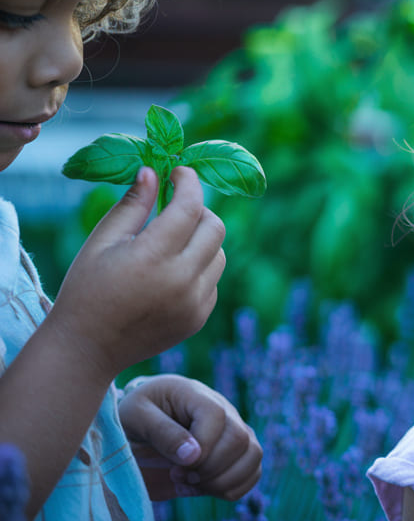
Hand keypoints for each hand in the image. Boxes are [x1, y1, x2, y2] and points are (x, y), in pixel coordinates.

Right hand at [46, 167, 224, 379]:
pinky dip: (199, 268)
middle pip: (215, 228)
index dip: (189, 183)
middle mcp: (182, 281)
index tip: (180, 172)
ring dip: (201, 240)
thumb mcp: (102, 241)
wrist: (87, 348)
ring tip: (169, 243)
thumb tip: (153, 172)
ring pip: (219, 255)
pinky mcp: (199, 318)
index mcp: (154, 257)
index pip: (190, 207)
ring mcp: (195, 303)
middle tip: (175, 208)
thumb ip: (132, 205)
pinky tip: (169, 273)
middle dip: (199, 210)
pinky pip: (212, 281)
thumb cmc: (87, 288)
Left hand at [119, 374, 261, 501]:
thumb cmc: (133, 419)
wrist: (138, 429)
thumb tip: (194, 456)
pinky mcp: (237, 454)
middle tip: (177, 475)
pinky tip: (202, 489)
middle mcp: (224, 409)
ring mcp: (235, 430)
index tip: (174, 467)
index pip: (217, 416)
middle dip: (210, 469)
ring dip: (223, 481)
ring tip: (191, 484)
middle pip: (241, 438)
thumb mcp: (134, 418)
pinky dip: (231, 489)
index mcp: (195, 395)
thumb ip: (161, 432)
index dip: (202, 448)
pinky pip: (254, 473)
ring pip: (254, 455)